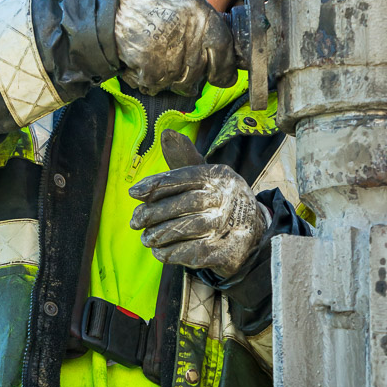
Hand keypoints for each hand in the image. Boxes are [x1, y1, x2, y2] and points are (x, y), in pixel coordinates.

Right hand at [113, 0, 237, 96]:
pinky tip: (144, 63)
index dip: (225, 68)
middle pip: (201, 71)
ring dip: (171, 78)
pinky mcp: (153, 71)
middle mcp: (190, 36)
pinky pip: (158, 86)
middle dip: (192, 74)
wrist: (117, 9)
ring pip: (182, 83)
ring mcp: (172, 56)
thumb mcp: (188, 4)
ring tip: (158, 58)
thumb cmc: (152, 6)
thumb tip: (225, 58)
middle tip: (177, 62)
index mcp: (202, 16)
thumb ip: (207, 27)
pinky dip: (151, 80)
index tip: (222, 78)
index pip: (224, 49)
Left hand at [129, 130, 270, 276]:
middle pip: (187, 202)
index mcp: (219, 175)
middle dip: (155, 213)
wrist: (253, 230)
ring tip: (146, 238)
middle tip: (135, 222)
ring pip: (191, 227)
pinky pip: (199, 252)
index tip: (133, 193)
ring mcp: (232, 223)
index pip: (185, 176)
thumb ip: (182, 160)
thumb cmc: (218, 199)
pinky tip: (160, 252)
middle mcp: (228, 197)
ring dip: (162, 234)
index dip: (157, 184)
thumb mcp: (205, 176)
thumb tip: (166, 134)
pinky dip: (175, 253)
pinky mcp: (231, 250)